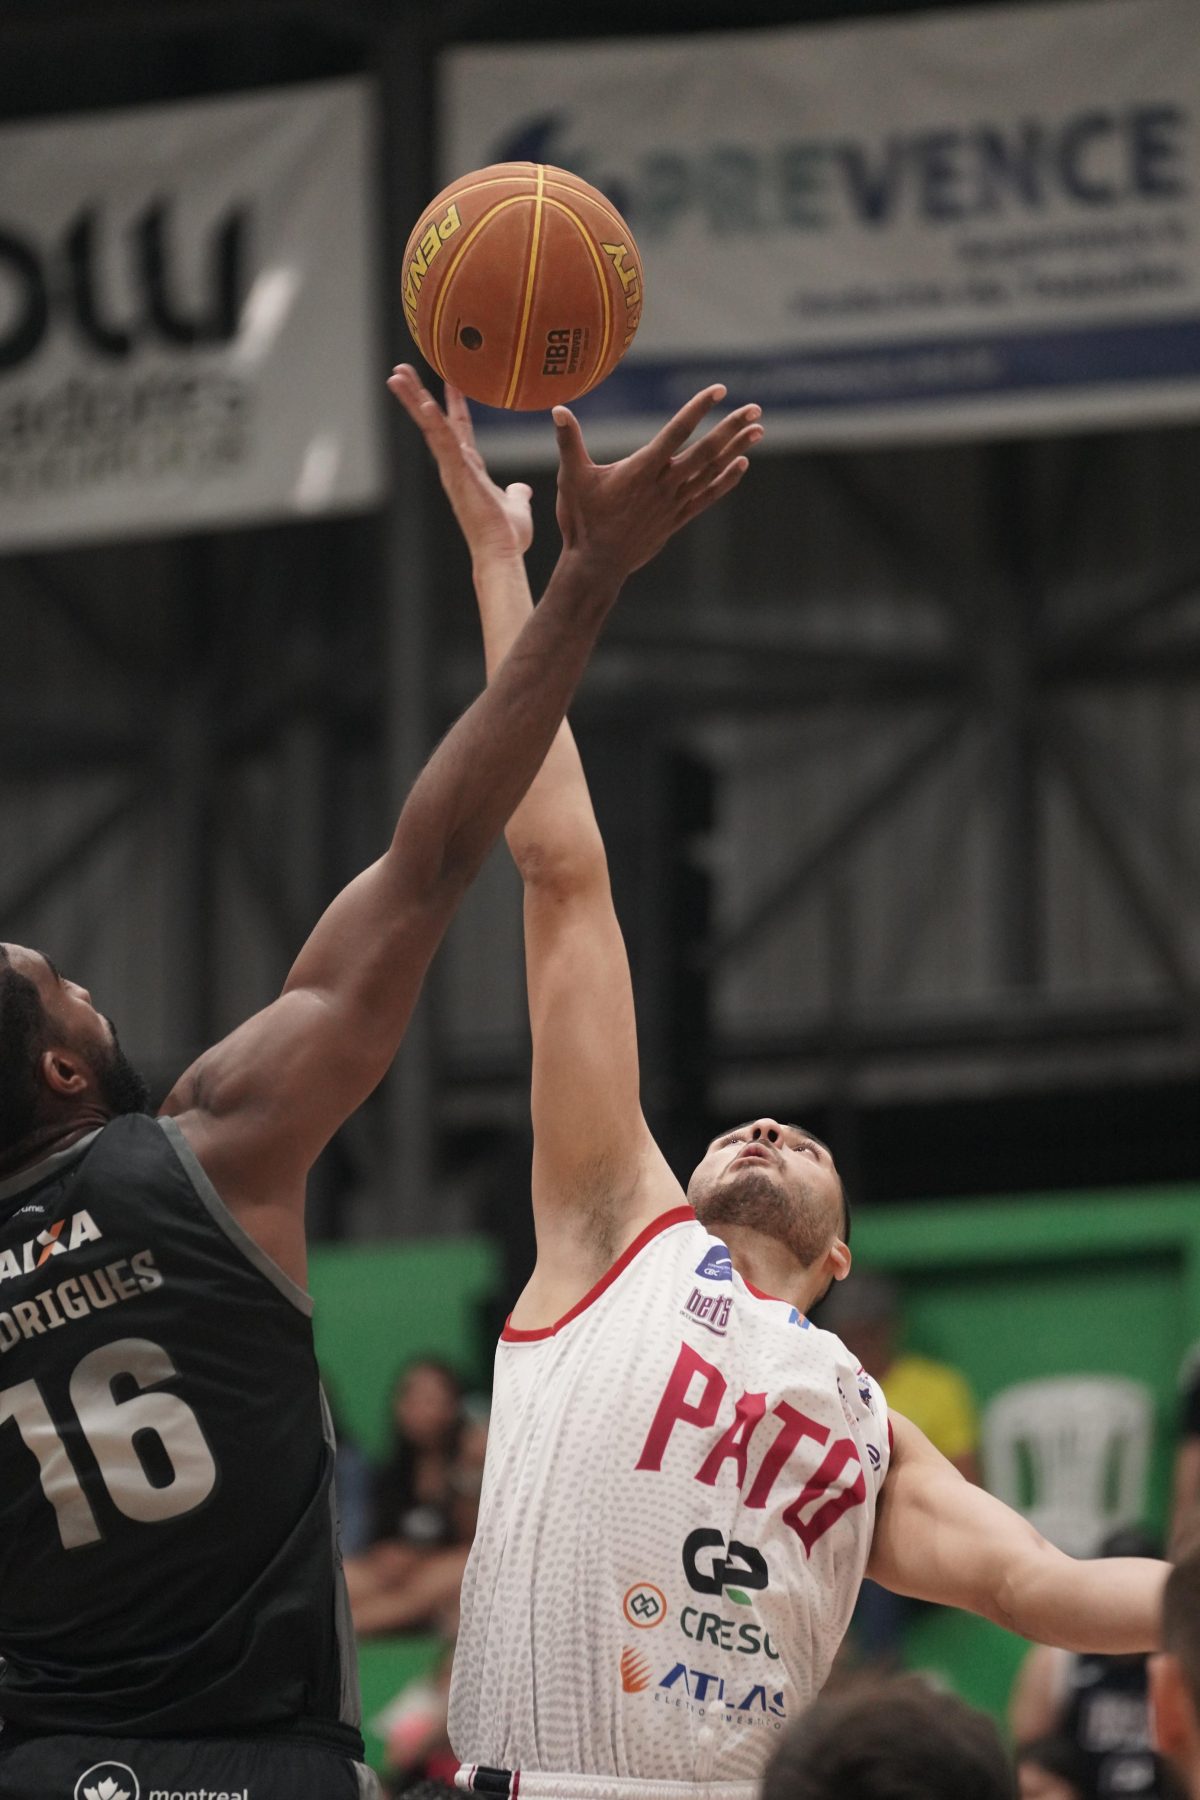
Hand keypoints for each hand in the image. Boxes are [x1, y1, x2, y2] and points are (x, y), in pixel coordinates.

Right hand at [387, 365, 533, 562]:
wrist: (501, 553)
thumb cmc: (506, 536)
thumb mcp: (516, 506)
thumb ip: (517, 495)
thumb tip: (522, 490)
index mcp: (469, 469)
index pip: (458, 429)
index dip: (454, 405)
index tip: (452, 379)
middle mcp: (455, 466)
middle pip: (434, 423)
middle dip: (418, 395)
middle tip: (402, 370)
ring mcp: (453, 469)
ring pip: (430, 427)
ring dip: (413, 400)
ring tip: (397, 375)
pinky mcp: (457, 474)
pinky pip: (442, 442)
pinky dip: (432, 421)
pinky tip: (422, 400)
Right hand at [553, 386, 762, 578]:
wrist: (597, 565)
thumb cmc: (583, 520)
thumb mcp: (571, 477)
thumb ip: (568, 442)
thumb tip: (558, 408)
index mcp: (642, 469)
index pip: (676, 432)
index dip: (699, 409)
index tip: (719, 390)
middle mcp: (664, 485)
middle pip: (705, 451)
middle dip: (732, 428)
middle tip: (755, 408)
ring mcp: (673, 503)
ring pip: (711, 472)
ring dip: (736, 450)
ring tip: (759, 429)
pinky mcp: (676, 518)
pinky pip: (707, 496)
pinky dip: (725, 480)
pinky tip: (741, 465)